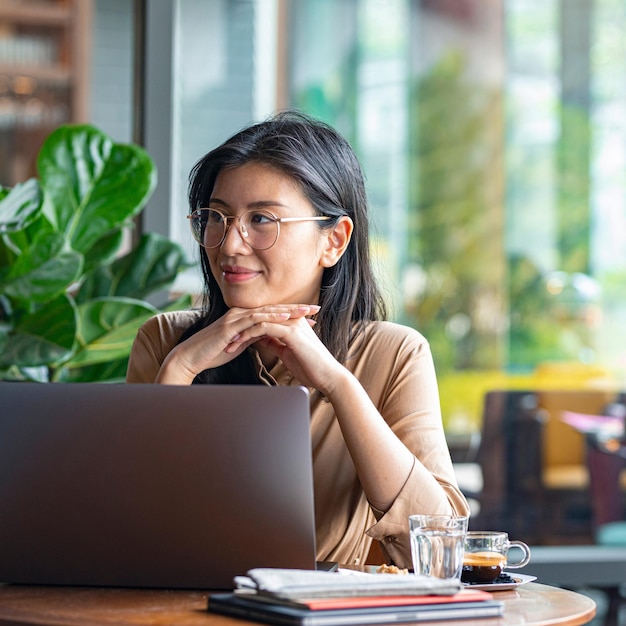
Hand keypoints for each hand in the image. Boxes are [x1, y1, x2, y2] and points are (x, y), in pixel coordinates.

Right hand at [156, 304, 318, 384]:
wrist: (191, 357)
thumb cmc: (213, 353)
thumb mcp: (239, 344)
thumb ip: (253, 337)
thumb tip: (268, 337)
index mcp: (244, 317)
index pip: (273, 313)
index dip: (293, 313)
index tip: (310, 316)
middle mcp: (241, 313)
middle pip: (274, 308)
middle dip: (296, 308)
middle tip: (316, 308)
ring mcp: (236, 317)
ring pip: (267, 310)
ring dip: (288, 310)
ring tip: (306, 311)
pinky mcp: (231, 325)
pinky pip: (255, 319)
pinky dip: (271, 317)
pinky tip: (285, 317)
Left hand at [225, 307, 345, 396]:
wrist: (328, 376)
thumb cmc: (310, 367)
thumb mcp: (287, 353)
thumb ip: (275, 343)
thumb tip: (262, 340)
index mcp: (291, 323)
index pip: (263, 320)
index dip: (245, 329)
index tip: (230, 339)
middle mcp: (291, 320)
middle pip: (258, 318)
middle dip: (239, 329)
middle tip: (223, 339)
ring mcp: (291, 324)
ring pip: (258, 321)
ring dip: (240, 332)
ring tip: (227, 343)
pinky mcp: (290, 332)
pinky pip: (263, 328)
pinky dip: (248, 335)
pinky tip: (238, 343)